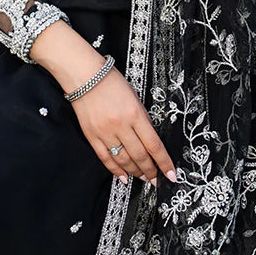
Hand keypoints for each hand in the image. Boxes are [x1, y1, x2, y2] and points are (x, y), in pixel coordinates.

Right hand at [69, 63, 176, 187]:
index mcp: (135, 114)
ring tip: (143, 178)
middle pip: (140, 156)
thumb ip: (142, 118)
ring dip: (135, 172)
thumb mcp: (134, 96)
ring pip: (124, 160)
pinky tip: (123, 177)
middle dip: (151, 171)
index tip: (171, 174)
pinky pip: (106, 158)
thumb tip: (149, 139)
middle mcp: (121, 125)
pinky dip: (115, 170)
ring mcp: (105, 132)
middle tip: (156, 179)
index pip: (154, 145)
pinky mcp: (92, 136)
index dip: (164, 163)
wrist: (84, 75)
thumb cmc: (111, 81)